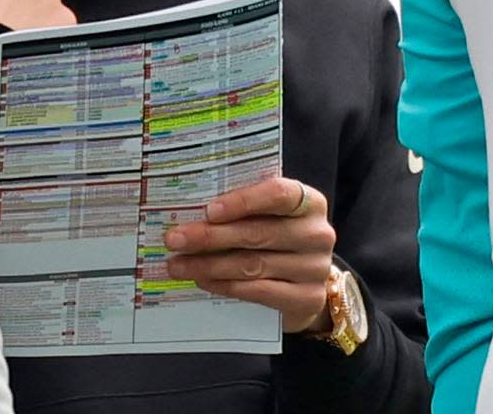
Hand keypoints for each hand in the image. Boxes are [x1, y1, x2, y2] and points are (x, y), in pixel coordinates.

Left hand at [164, 177, 336, 333]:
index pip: (278, 194)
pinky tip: (203, 281)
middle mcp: (317, 233)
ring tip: (178, 264)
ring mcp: (315, 268)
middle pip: (258, 233)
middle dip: (210, 236)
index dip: (243, 201)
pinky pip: (258, 292)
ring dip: (209, 265)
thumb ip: (247, 211)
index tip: (209, 210)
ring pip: (252, 265)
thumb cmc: (283, 240)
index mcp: (310, 202)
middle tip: (175, 239)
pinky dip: (225, 286)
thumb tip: (195, 212)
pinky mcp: (307, 299)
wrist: (310, 284)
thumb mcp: (274, 217)